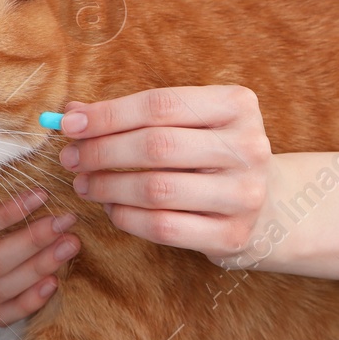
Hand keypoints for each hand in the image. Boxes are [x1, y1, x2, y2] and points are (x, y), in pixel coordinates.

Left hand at [57, 86, 338, 278]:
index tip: (70, 124)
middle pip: (156, 146)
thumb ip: (134, 115)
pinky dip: (127, 217)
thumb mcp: (188, 123)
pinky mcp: (233, 235)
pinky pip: (164, 227)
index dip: (108, 115)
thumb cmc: (211, 156)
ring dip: (109, 186)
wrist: (269, 206)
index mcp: (238, 105)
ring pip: (156, 189)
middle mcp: (249, 147)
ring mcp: (245, 194)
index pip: (160, 105)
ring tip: (86, 184)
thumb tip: (71, 113)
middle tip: (71, 158)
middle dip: (102, 152)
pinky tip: (112, 208)